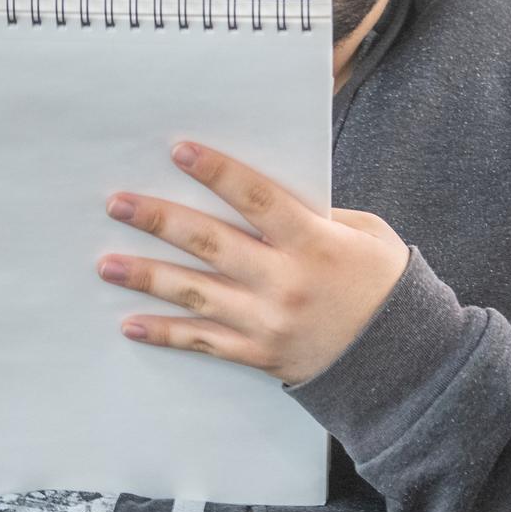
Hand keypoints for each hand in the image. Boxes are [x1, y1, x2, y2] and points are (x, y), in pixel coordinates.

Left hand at [100, 141, 409, 386]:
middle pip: (210, 243)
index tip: (178, 148)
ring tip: (105, 264)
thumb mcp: (366, 235)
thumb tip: (262, 200)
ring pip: (195, 294)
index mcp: (314, 243)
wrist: (405, 363)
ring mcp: (268, 322)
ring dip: (146, 277)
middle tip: (117, 202)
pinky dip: (165, 334)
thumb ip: (317, 216)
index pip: (257, 198)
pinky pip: (203, 343)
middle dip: (159, 220)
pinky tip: (130, 323)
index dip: (217, 171)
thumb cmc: (384, 285)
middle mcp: (284, 282)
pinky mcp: (259, 355)